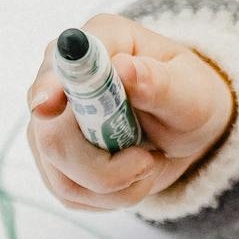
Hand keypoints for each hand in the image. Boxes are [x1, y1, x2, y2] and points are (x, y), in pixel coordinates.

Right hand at [26, 13, 235, 210]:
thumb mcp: (189, 91)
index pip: (62, 63)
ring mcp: (49, 122)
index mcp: (98, 42)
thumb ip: (157, 82)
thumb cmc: (189, 97)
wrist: (187, 126)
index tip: (49, 106)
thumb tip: (123, 67)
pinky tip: (132, 177)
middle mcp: (61, 80)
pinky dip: (111, 197)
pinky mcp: (53, 160)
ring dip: (117, 186)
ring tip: (148, 164)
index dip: (51, 85)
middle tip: (147, 161)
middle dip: (104, 167)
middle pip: (52, 135)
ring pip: (63, 175)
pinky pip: (71, 194)